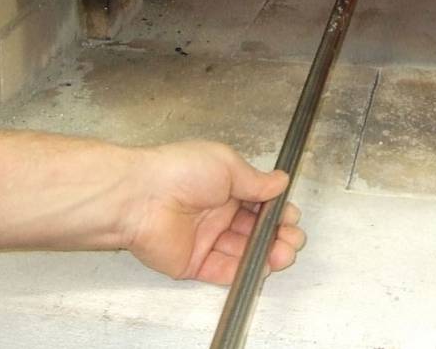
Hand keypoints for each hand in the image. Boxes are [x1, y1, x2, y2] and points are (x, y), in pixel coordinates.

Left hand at [122, 141, 305, 284]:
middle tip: (293, 238)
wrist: (142, 197)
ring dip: (268, 254)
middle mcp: (217, 213)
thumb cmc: (182, 171)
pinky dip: (245, 271)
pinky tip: (263, 266)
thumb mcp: (227, 165)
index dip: (278, 210)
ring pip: (244, 252)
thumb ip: (256, 180)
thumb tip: (280, 182)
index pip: (259, 202)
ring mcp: (206, 240)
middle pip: (256, 230)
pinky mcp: (194, 263)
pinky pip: (224, 271)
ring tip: (284, 253)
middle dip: (279, 235)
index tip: (291, 215)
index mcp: (224, 186)